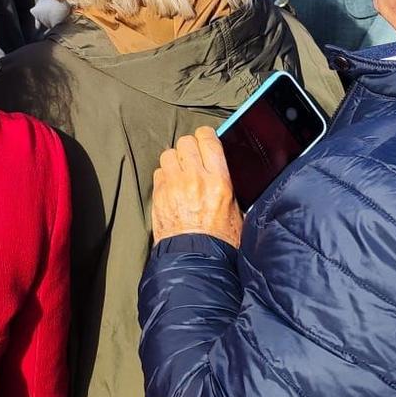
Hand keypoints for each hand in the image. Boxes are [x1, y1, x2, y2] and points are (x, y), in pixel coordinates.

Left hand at [152, 127, 242, 247]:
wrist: (197, 261)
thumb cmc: (220, 240)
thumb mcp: (237, 210)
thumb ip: (227, 184)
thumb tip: (222, 169)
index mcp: (219, 180)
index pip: (208, 139)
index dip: (206, 135)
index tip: (206, 139)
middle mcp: (194, 178)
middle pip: (185, 142)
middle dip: (190, 148)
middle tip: (194, 159)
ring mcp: (174, 186)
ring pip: (168, 154)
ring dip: (175, 160)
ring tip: (182, 173)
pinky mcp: (158, 195)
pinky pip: (158, 172)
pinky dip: (164, 175)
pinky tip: (172, 186)